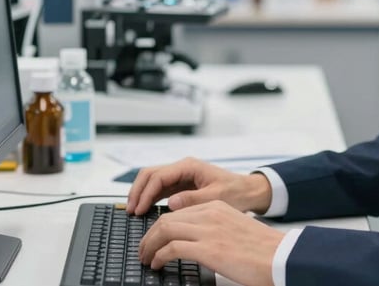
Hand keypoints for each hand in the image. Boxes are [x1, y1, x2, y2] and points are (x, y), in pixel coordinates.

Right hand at [126, 157, 271, 215]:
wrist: (247, 191)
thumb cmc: (235, 192)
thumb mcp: (216, 197)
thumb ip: (193, 199)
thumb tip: (171, 203)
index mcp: (189, 166)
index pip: (159, 176)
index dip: (146, 193)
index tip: (139, 209)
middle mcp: (182, 168)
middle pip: (150, 174)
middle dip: (138, 191)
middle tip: (131, 211)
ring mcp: (180, 176)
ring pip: (152, 180)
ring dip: (141, 194)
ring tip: (133, 212)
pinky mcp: (181, 185)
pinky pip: (159, 189)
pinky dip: (150, 198)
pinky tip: (144, 210)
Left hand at [139, 200, 283, 285]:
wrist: (281, 257)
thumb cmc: (262, 250)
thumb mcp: (234, 230)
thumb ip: (214, 229)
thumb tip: (196, 243)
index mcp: (217, 207)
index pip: (179, 211)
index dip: (161, 226)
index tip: (154, 238)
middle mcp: (210, 214)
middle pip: (167, 219)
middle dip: (149, 235)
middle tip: (143, 250)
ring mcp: (208, 230)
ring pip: (164, 230)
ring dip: (149, 245)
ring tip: (146, 258)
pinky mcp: (208, 248)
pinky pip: (172, 248)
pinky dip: (159, 255)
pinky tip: (157, 264)